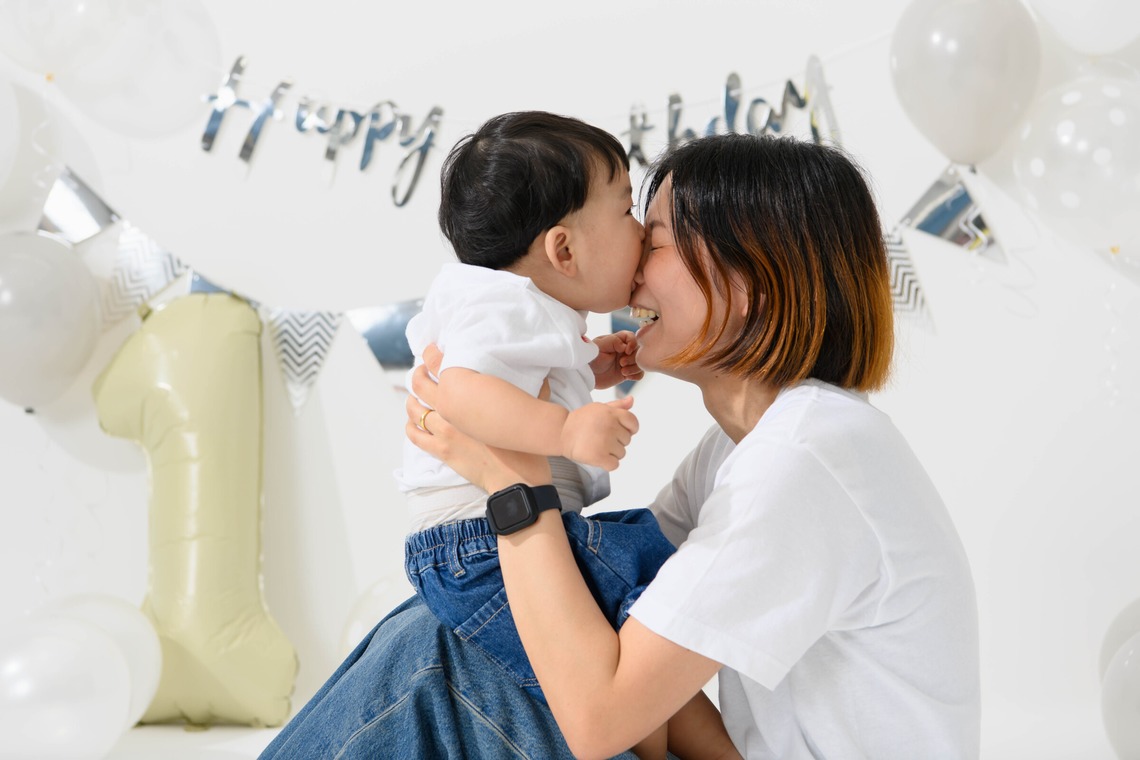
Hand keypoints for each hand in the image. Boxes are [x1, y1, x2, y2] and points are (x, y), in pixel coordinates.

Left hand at [408, 346, 551, 491]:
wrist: (518, 477)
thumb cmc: (526, 444)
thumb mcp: (532, 406)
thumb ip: (531, 386)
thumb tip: (539, 373)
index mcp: (470, 394)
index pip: (441, 366)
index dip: (432, 355)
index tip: (432, 350)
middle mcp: (452, 409)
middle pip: (421, 385)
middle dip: (419, 374)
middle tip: (422, 371)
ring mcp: (444, 431)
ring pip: (414, 410)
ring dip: (412, 400)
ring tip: (415, 396)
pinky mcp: (442, 451)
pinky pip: (416, 436)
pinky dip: (411, 426)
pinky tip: (414, 421)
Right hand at [560, 398, 637, 471]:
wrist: (560, 432)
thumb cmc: (580, 420)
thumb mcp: (598, 408)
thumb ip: (617, 406)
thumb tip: (632, 400)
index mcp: (611, 413)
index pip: (633, 423)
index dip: (630, 429)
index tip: (620, 431)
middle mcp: (610, 426)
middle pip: (627, 440)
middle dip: (617, 441)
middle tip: (601, 437)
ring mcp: (605, 442)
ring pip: (622, 453)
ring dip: (612, 453)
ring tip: (597, 446)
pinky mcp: (598, 456)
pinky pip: (614, 465)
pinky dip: (607, 464)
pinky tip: (597, 456)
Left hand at [590, 331, 643, 388]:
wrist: (586, 375)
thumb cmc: (590, 358)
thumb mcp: (599, 346)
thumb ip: (613, 341)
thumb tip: (626, 345)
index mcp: (617, 340)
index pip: (633, 337)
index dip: (633, 343)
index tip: (626, 351)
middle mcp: (624, 350)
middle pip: (639, 351)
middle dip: (633, 358)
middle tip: (621, 363)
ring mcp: (626, 362)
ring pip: (641, 362)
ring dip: (634, 368)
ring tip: (623, 371)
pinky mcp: (627, 372)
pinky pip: (639, 373)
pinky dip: (636, 375)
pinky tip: (626, 377)